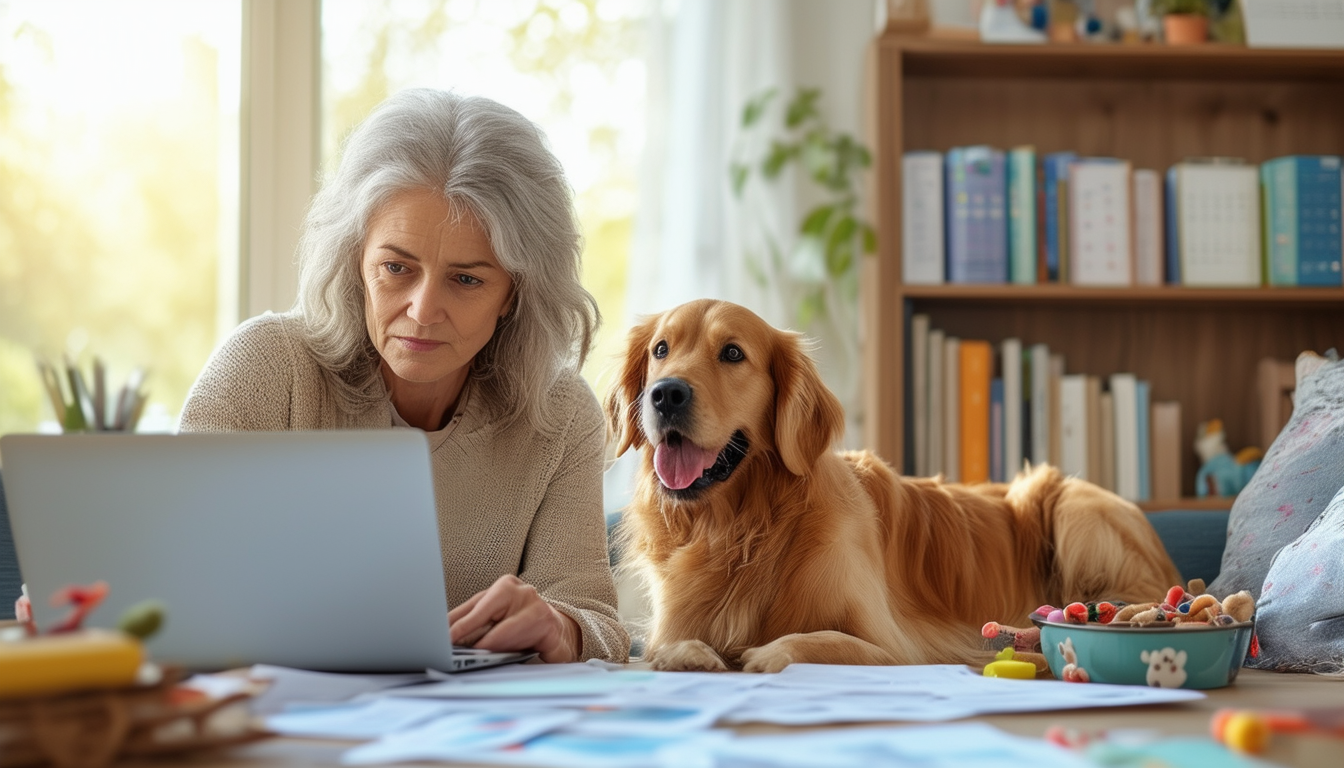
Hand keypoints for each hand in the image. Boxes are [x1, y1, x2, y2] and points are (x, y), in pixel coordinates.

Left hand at [448, 575, 581, 662]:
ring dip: (489, 645)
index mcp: (505, 586)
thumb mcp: (495, 617)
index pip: (476, 605)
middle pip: (490, 613)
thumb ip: (474, 622)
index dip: (458, 622)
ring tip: (474, 654)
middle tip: (451, 645)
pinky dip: (509, 649)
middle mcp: (523, 592)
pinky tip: (498, 655)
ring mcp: (538, 608)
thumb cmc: (520, 624)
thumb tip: (448, 634)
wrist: (556, 630)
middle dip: (468, 631)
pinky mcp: (549, 627)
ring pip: (507, 629)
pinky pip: (525, 640)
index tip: (442, 635)